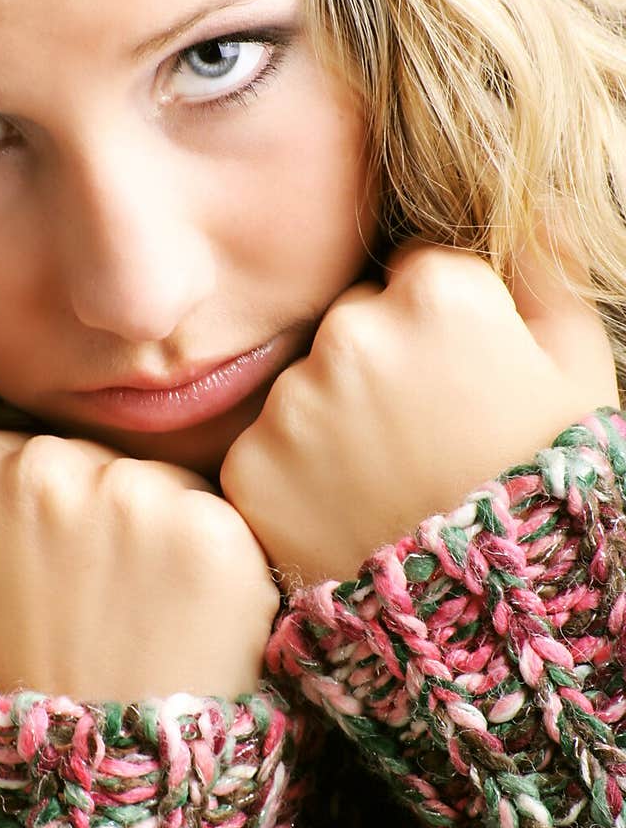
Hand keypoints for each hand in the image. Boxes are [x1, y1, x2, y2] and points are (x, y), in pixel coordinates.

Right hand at [0, 432, 279, 697]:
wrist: (81, 813)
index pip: (9, 457)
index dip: (25, 526)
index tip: (29, 588)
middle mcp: (41, 466)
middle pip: (86, 461)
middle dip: (92, 522)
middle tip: (88, 617)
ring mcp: (131, 495)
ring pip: (156, 485)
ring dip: (155, 540)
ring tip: (134, 631)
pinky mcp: (211, 532)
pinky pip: (218, 521)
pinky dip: (212, 571)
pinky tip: (185, 634)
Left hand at [220, 242, 619, 588]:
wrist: (490, 621)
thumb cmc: (547, 487)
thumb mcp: (579, 374)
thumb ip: (548, 274)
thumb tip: (530, 206)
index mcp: (436, 292)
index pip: (414, 276)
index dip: (440, 332)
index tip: (458, 384)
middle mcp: (350, 330)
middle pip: (350, 325)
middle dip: (376, 368)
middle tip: (419, 441)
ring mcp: (292, 401)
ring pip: (303, 387)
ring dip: (331, 421)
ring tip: (384, 485)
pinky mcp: (249, 467)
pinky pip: (266, 449)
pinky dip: (293, 477)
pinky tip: (342, 513)